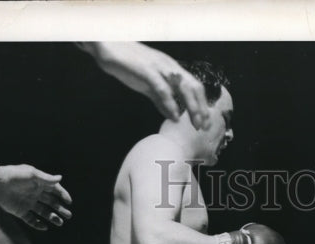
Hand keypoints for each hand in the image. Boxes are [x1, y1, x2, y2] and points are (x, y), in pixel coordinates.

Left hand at [0, 165, 72, 230]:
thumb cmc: (14, 175)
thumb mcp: (32, 174)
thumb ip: (46, 178)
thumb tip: (61, 178)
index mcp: (39, 184)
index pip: (55, 191)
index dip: (63, 196)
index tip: (69, 202)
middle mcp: (35, 194)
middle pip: (51, 203)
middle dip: (60, 209)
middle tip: (69, 215)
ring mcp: (28, 203)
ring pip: (43, 213)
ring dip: (52, 217)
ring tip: (60, 223)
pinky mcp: (20, 211)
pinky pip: (31, 220)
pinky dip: (37, 224)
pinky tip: (44, 227)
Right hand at [81, 42, 210, 127]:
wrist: (108, 45)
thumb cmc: (129, 64)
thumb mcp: (148, 85)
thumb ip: (160, 100)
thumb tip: (172, 115)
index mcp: (172, 69)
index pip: (194, 87)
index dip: (202, 104)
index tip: (205, 122)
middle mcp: (170, 67)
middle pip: (194, 88)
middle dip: (201, 108)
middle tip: (204, 127)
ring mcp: (159, 68)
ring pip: (183, 87)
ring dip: (191, 107)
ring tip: (195, 123)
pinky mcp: (147, 70)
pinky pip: (162, 88)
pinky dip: (170, 103)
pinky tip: (174, 116)